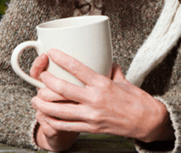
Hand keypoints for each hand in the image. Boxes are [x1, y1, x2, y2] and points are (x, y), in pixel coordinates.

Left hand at [31, 49, 173, 143]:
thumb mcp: (123, 80)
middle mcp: (95, 99)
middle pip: (63, 89)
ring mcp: (91, 115)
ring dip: (43, 104)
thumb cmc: (136, 99)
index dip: (62, 59)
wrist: (146, 121)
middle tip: (40, 77)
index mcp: (103, 84)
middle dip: (47, 82)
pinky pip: (66, 126)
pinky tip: (44, 117)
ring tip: (34, 99)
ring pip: (59, 110)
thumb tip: (105, 60)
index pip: (78, 68)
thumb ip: (111, 70)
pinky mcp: (90, 128)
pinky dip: (52, 121)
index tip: (52, 52)